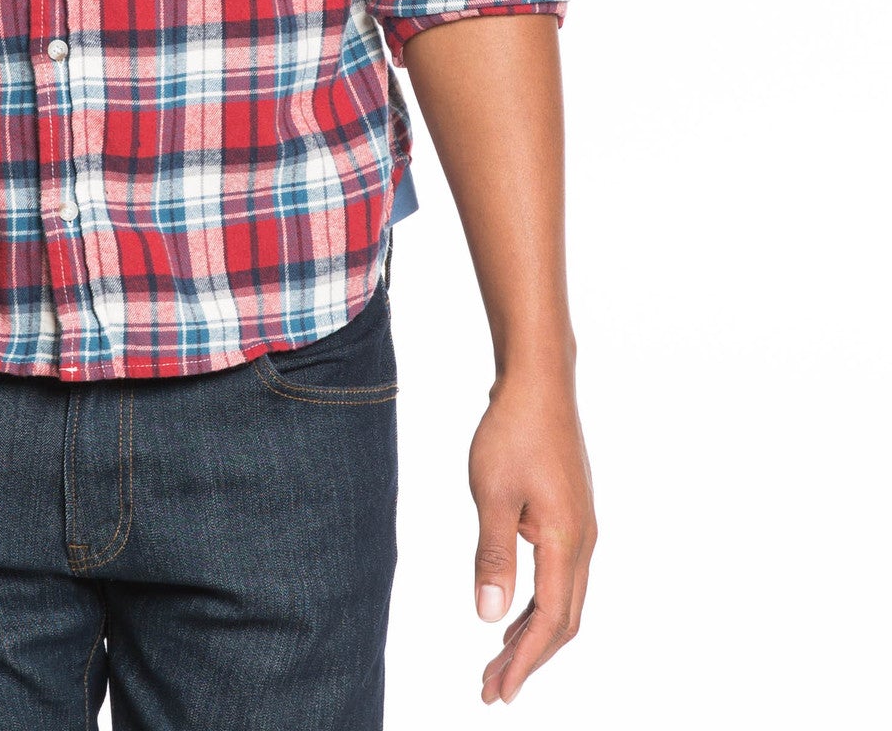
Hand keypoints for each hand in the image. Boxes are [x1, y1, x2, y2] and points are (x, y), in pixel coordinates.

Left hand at [469, 366, 595, 703]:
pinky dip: (537, 603)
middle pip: (563, 620)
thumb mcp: (491, 493)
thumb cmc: (512, 430)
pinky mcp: (571, 513)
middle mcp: (583, 540)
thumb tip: (488, 617)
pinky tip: (513, 610)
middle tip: (491, 687)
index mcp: (566, 541)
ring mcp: (580, 526)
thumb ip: (493, 556)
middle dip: (528, 658)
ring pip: (563, 598)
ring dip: (532, 633)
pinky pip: (560, 574)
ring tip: (497, 658)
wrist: (539, 381)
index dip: (524, 661)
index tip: (497, 689)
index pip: (550, 621)